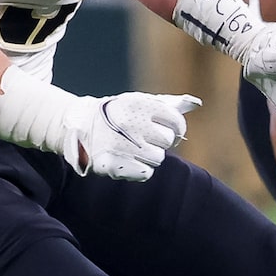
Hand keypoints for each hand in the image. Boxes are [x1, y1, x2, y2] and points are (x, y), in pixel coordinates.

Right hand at [76, 92, 196, 181]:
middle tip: (142, 137)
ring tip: (132, 147)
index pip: (177, 122)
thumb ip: (170, 104)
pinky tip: (127, 159)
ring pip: (158, 158)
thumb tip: (195, 103)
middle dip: (159, 140)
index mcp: (138, 104)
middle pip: (167, 141)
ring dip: (149, 155)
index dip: (175, 128)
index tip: (165, 128)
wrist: (80, 125)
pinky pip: (146, 173)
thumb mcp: (140, 102)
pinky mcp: (111, 165)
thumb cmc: (118, 113)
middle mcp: (129, 124)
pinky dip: (139, 169)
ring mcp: (120, 145)